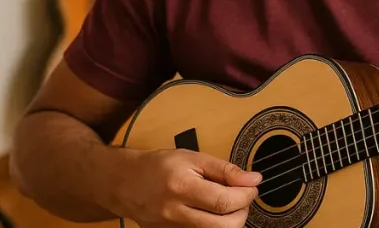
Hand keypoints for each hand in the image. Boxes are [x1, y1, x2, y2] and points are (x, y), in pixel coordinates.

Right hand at [111, 148, 261, 226]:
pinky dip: (214, 226)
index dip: (246, 196)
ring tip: (228, 204)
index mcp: (181, 187)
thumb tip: (253, 180)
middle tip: (243, 198)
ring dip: (230, 221)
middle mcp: (175, 212)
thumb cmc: (159, 166)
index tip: (252, 186)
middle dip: (242, 212)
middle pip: (223, 227)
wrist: (125, 183)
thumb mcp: (192, 157)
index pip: (224, 202)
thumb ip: (225, 170)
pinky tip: (213, 213)